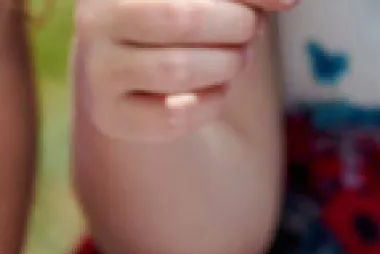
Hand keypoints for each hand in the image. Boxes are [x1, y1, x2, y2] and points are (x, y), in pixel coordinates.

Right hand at [76, 0, 292, 141]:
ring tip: (235, 59)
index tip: (285, 3)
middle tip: (249, 30)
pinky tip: (214, 90)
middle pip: (181, 18)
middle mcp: (94, 19)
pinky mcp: (109, 115)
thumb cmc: (185, 13)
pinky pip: (173, 116)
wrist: (136, 64)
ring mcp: (96, 70)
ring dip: (226, 65)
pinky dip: (210, 103)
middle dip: (234, 26)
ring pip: (177, 69)